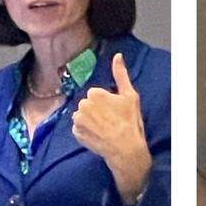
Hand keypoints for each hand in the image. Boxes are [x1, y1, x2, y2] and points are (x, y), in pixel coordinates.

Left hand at [72, 53, 151, 204]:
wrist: (125, 149)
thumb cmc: (130, 122)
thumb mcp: (130, 96)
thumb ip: (121, 74)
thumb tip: (118, 56)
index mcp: (94, 93)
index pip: (96, 94)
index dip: (106, 102)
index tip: (115, 111)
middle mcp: (83, 105)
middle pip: (88, 104)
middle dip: (97, 110)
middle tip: (111, 120)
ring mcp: (78, 120)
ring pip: (82, 115)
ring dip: (90, 120)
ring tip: (104, 128)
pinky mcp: (76, 133)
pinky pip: (79, 128)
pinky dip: (86, 131)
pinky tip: (98, 135)